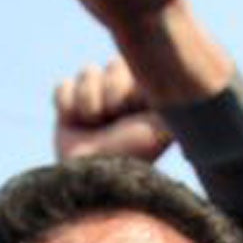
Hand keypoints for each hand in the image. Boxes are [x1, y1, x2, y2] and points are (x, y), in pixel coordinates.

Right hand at [53, 58, 174, 163]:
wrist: (95, 178)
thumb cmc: (132, 154)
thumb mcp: (161, 126)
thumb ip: (175, 98)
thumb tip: (178, 73)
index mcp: (149, 96)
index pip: (138, 65)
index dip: (132, 90)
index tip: (135, 114)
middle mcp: (126, 95)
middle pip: (114, 64)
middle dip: (112, 94)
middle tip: (115, 121)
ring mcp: (97, 98)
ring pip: (89, 71)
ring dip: (90, 103)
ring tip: (95, 127)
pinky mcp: (69, 106)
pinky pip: (64, 86)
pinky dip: (67, 106)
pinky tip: (76, 125)